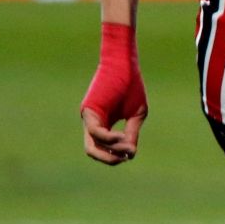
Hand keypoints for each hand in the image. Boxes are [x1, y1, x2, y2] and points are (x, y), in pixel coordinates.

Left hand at [81, 24, 146, 164]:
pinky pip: (96, 132)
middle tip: (124, 159)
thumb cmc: (131, 86)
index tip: (132, 152)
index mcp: (104, 123)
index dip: (117, 154)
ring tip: (127, 146)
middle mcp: (92, 122)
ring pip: (92, 145)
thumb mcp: (136, 114)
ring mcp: (88, 117)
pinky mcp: (88, 111)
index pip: (104, 147)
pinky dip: (109, 139)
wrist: (124, 64)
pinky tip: (122, 138)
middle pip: (92, 150)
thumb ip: (131, 133)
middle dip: (108, 159)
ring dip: (111, 150)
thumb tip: (130, 154)